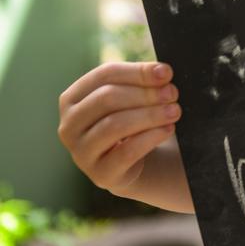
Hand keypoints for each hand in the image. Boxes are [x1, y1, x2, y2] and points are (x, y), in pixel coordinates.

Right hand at [58, 62, 181, 194]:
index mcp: (73, 97)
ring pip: (115, 125)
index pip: (105, 75)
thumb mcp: (129, 96)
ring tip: (174, 111)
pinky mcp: (99, 174)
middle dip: (144, 94)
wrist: (128, 161)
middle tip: (172, 93)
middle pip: (107, 98)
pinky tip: (168, 129)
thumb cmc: (127, 117)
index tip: (166, 73)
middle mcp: (69, 125)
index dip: (137, 72)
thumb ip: (141, 81)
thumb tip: (162, 72)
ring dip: (150, 115)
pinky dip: (151, 137)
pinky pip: (126, 152)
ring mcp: (81, 152)